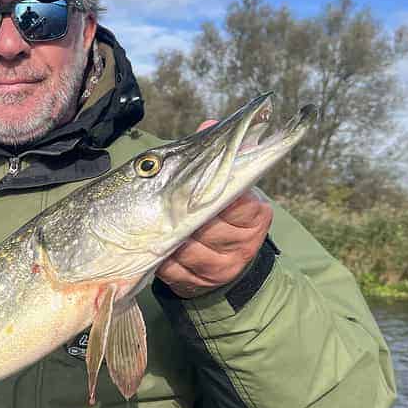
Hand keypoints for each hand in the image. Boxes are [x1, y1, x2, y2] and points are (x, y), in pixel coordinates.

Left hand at [155, 120, 273, 298]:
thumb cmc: (221, 215)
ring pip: (187, 248)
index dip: (210, 193)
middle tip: (162, 203)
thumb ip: (215, 157)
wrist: (224, 267)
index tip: (189, 185)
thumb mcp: (224, 187)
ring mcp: (223, 266)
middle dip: (183, 216)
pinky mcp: (199, 283)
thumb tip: (209, 124)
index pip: (236, 202)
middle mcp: (243, 242)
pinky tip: (153, 247)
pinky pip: (173, 269)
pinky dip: (160, 257)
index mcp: (254, 214)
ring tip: (154, 224)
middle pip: (207, 226)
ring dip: (167, 237)